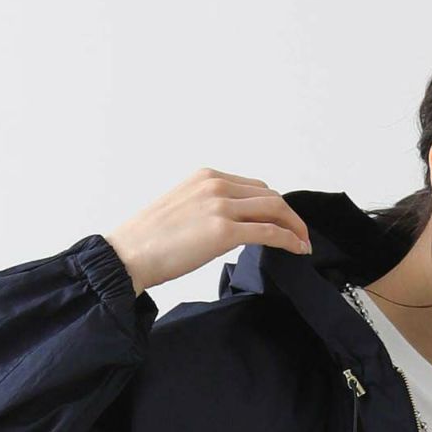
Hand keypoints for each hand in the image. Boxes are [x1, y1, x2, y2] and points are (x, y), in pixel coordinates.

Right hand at [104, 168, 312, 296]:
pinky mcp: (223, 231)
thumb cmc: (148, 240)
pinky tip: (298, 249)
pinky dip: (290, 239)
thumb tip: (228, 225)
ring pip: (274, 210)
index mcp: (206, 177)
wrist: (128, 254)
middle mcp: (216, 185)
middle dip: (290, 215)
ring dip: (295, 227)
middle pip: (269, 195)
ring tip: (303, 244)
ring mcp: (221, 206)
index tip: (285, 222)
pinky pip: (269, 232)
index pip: (254, 186)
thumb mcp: (182, 209)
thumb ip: (207, 208)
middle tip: (301, 235)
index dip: (275, 205)